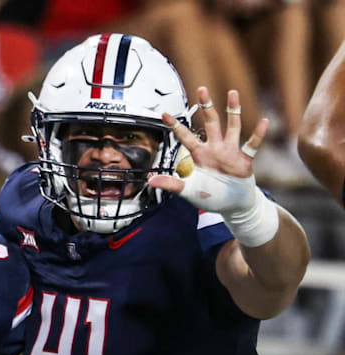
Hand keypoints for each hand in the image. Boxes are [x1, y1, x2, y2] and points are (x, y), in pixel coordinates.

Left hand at [148, 87, 278, 246]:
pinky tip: (264, 121)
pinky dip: (259, 134)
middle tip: (202, 89)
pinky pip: (252, 145)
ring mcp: (230, 152)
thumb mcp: (188, 191)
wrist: (232, 205)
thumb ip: (171, 184)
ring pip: (232, 126)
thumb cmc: (210, 196)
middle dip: (206, 106)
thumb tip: (150, 181)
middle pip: (210, 122)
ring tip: (232, 93)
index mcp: (199, 155)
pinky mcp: (245, 159)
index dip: (175, 126)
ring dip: (233, 110)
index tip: (164, 113)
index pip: (185, 137)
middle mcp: (215, 148)